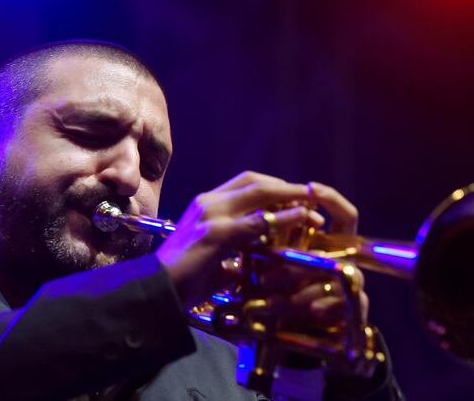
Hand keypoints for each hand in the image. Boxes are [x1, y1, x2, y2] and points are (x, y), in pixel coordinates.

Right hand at [155, 171, 365, 319]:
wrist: (157, 292)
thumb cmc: (184, 279)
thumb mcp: (214, 254)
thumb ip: (237, 245)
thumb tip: (264, 250)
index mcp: (206, 203)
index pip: (246, 182)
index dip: (275, 185)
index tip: (297, 196)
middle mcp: (208, 202)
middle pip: (256, 181)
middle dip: (288, 187)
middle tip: (314, 196)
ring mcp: (211, 215)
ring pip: (260, 194)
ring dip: (292, 198)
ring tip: (316, 207)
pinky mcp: (216, 234)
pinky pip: (259, 221)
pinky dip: (285, 218)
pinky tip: (303, 220)